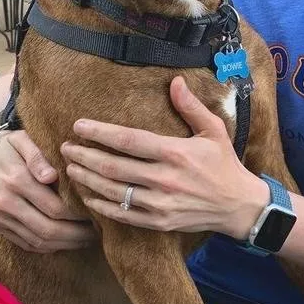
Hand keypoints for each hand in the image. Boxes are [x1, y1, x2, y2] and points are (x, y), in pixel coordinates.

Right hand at [0, 130, 96, 252]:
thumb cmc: (6, 145)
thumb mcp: (22, 139)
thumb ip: (37, 156)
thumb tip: (51, 176)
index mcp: (16, 181)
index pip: (55, 207)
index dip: (78, 215)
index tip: (94, 213)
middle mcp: (6, 203)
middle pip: (48, 230)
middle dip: (76, 235)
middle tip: (96, 232)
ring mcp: (0, 217)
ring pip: (37, 241)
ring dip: (64, 244)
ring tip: (85, 240)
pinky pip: (24, 244)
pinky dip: (46, 247)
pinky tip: (63, 242)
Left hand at [61, 76, 268, 238]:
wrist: (238, 206)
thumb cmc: (224, 164)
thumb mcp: (213, 130)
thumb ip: (191, 107)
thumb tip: (175, 81)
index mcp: (175, 153)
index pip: (128, 141)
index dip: (100, 133)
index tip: (79, 126)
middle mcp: (164, 179)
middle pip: (113, 167)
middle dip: (84, 156)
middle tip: (65, 148)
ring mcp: (160, 204)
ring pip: (113, 191)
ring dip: (87, 179)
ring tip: (70, 168)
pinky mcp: (158, 222)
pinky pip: (122, 214)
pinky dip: (101, 206)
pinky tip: (87, 195)